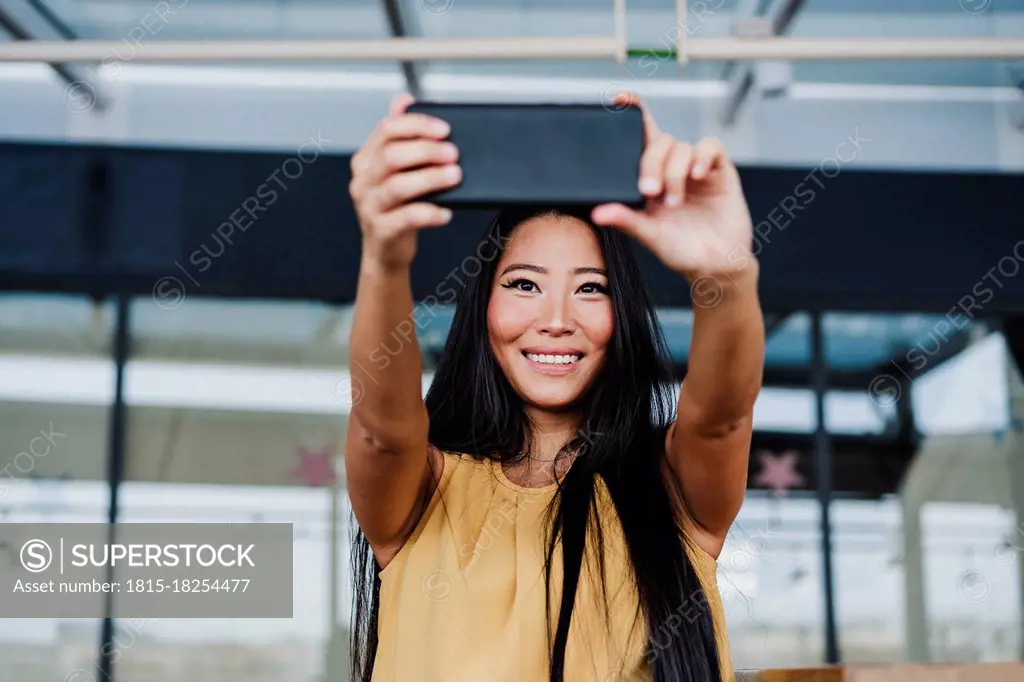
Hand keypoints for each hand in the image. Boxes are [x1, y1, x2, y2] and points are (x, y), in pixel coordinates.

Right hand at [349, 94, 461, 271]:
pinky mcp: (381, 230)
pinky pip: (406, 218)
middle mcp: (363, 180)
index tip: (444, 129)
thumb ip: (398, 137)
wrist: (386, 252)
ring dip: (430, 178)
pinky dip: (429, 213)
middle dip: (427, 150)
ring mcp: (369, 206)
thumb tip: (403, 100)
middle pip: (392, 155)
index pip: (387, 130)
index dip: (417, 125)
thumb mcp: (395, 170)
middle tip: (454, 153)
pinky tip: (446, 212)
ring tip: (454, 176)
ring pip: (398, 185)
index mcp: (365, 159)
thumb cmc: (395, 207)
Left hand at [591, 94, 754, 283]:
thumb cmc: (682, 252)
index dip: (632, 116)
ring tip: (675, 202)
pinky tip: (696, 176)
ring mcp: (696, 168)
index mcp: (650, 180)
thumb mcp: (650, 237)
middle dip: (651, 163)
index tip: (618, 100)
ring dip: (675, 171)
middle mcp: (672, 169)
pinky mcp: (719, 170)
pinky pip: (709, 147)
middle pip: (658, 142)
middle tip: (651, 191)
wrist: (718, 265)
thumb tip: (598, 213)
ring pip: (681, 146)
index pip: (639, 140)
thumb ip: (627, 220)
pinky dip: (701, 157)